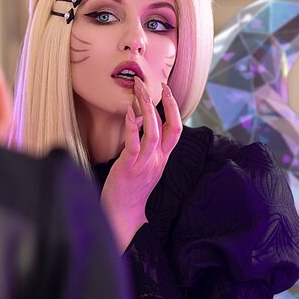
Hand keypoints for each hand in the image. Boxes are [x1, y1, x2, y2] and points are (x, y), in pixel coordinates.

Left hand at [100, 78, 181, 251]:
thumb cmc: (129, 190)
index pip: (177, 129)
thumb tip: (140, 120)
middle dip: (164, 102)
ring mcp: (145, 164)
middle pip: (170, 127)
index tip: (166, 88)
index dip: (174, 107)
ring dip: (147, 108)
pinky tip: (129, 112)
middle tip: (152, 82)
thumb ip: (146, 147)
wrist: (122, 215)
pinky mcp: (129, 168)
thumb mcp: (144, 166)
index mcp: (162, 159)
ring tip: (140, 90)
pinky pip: (135, 144)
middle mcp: (157, 160)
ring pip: (154, 132)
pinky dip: (133, 126)